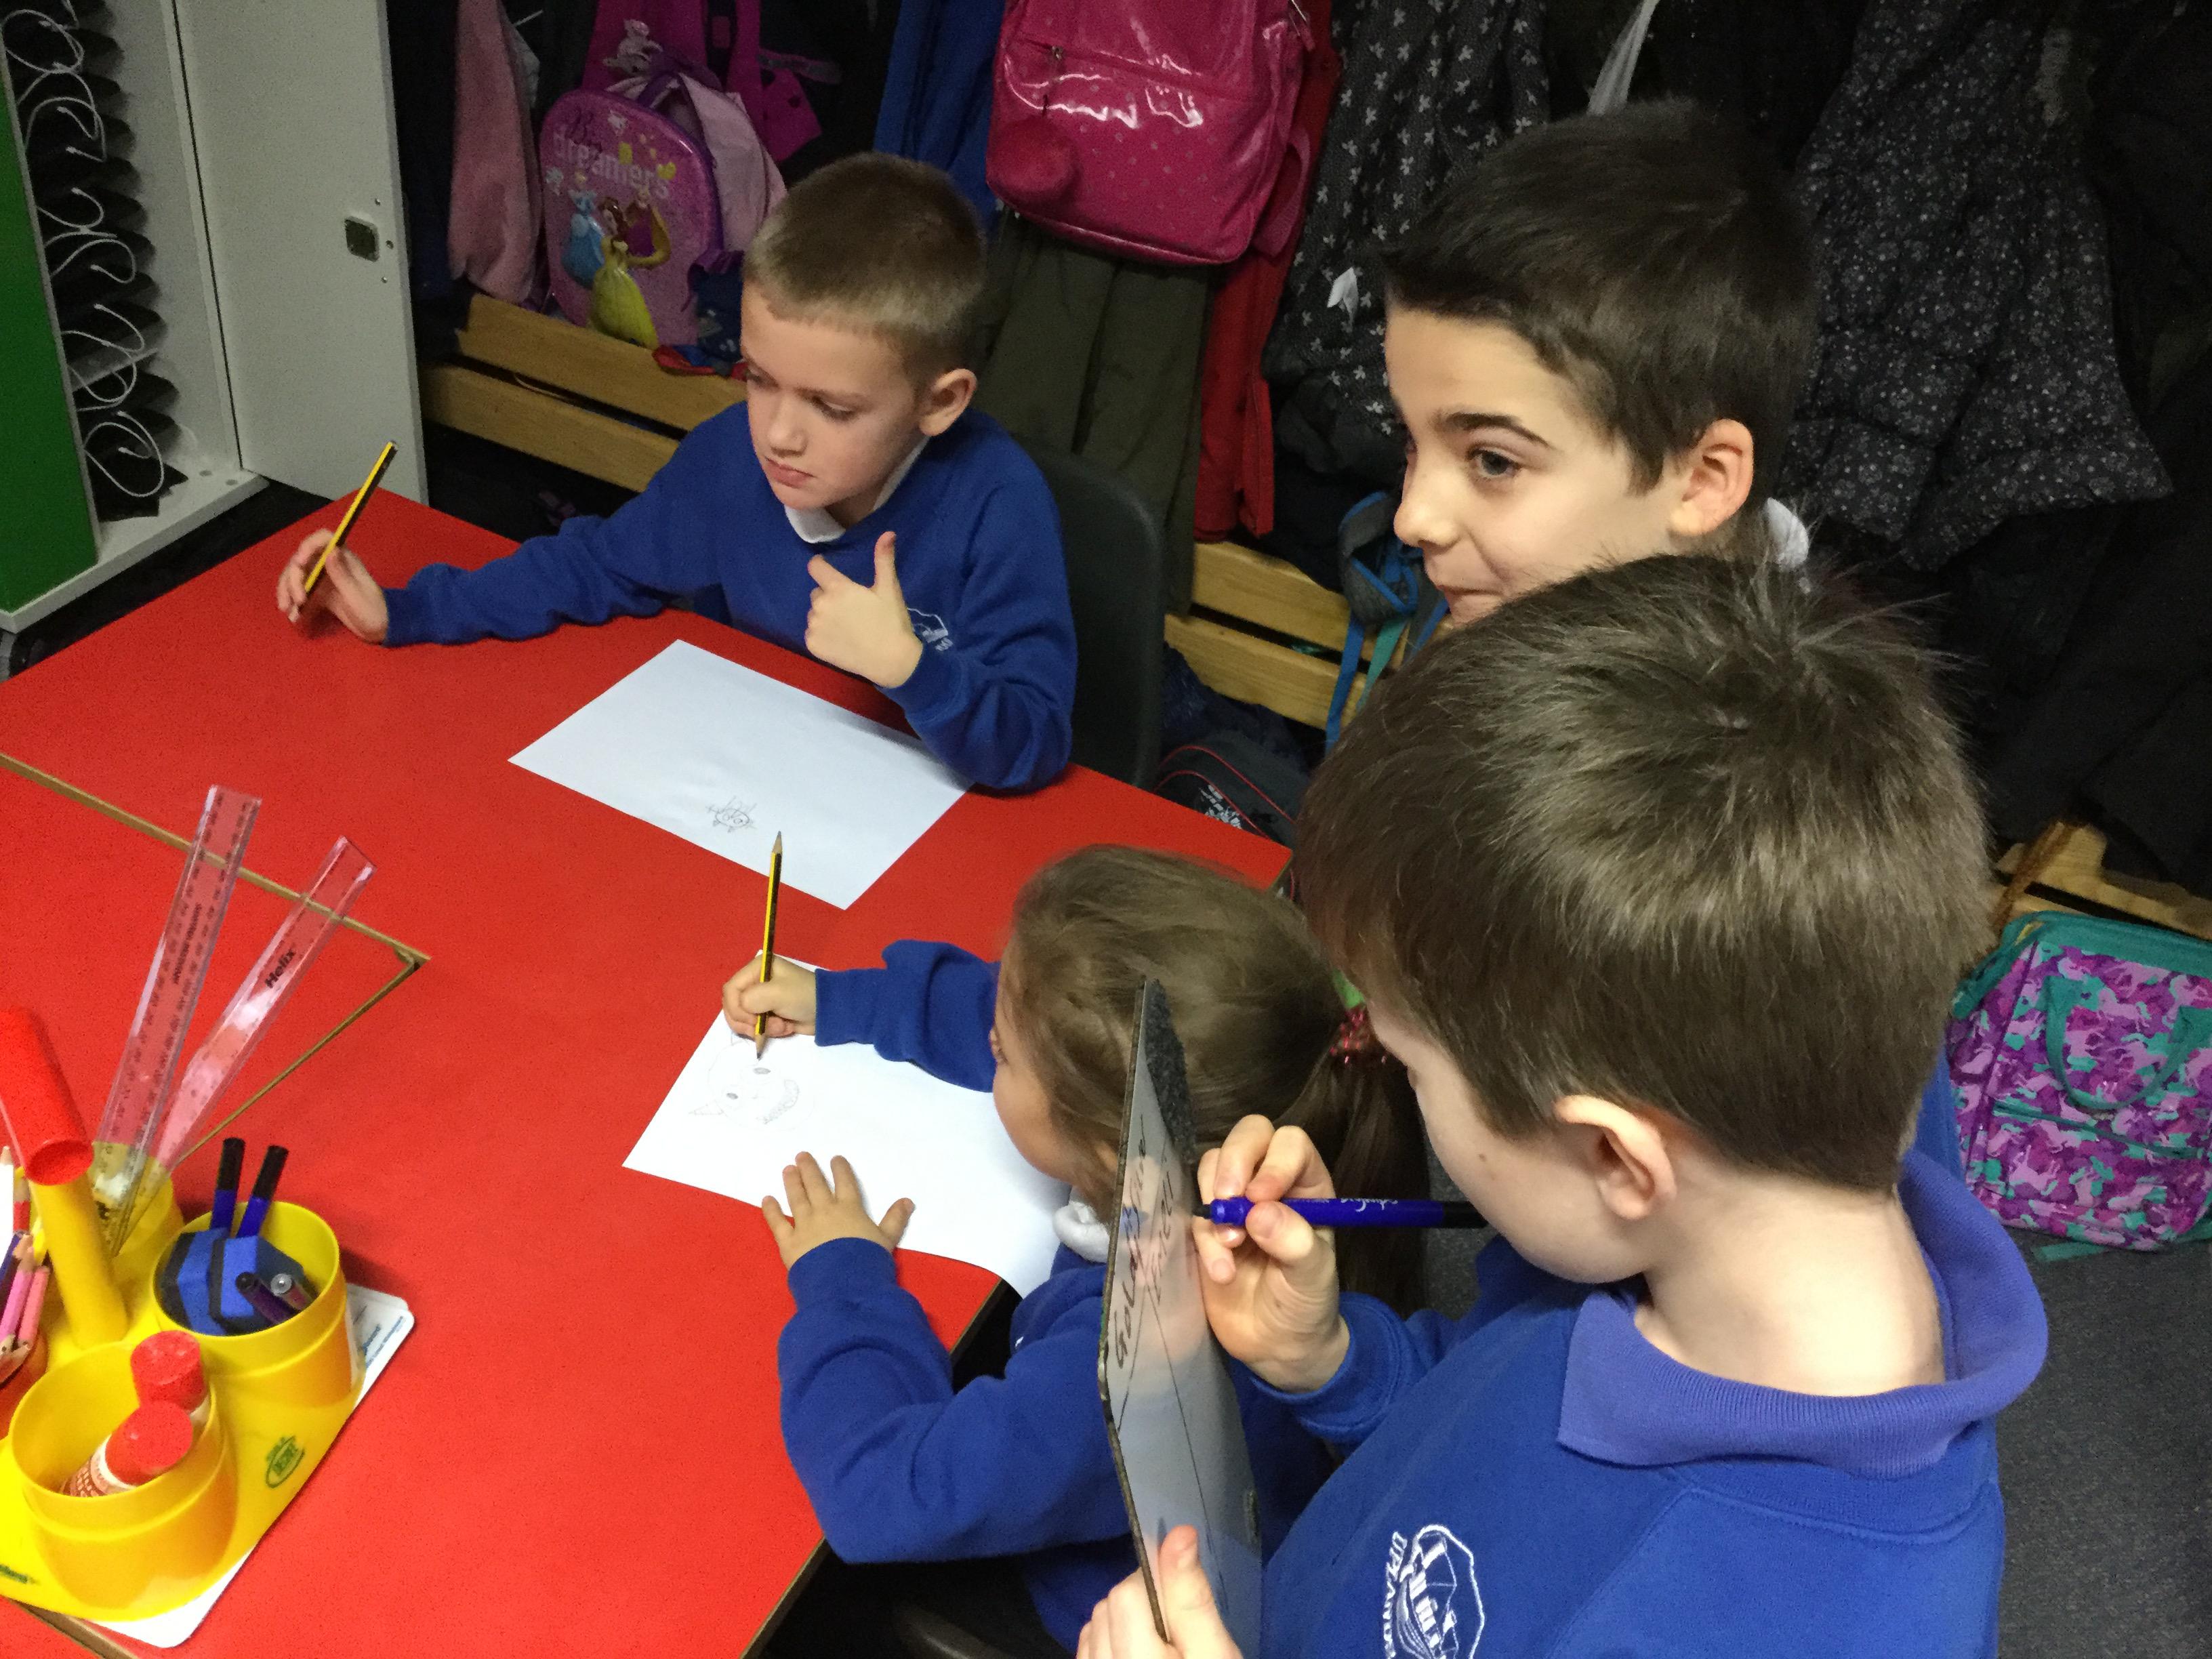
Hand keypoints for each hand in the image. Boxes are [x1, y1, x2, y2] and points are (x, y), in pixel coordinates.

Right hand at [276, 530, 388, 641]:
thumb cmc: (373, 611)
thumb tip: (331, 550)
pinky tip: (293, 616)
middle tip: (298, 601)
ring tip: (288, 610)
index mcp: (345, 558)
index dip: (308, 546)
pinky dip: (292, 602)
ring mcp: (322, 577)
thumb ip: (343, 575)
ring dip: (287, 591)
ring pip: (296, 575)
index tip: (299, 563)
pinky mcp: (317, 592)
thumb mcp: (357, 596)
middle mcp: (331, 563)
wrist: (379, 629)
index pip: (324, 539)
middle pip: (302, 559)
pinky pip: (299, 591)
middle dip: (294, 578)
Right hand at [724, 953, 816, 1037]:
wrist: (828, 1011)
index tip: (753, 1018)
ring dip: (759, 1028)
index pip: (730, 990)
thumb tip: (742, 1010)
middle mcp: (755, 982)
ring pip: (742, 1019)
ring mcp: (761, 999)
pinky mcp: (767, 1014)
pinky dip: (768, 1031)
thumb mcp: (776, 993)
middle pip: (733, 1006)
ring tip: (780, 1027)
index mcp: (756, 969)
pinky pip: (755, 1027)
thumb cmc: (803, 996)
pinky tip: (785, 1028)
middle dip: (747, 1021)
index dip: (736, 1008)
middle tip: (763, 1026)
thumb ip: (751, 999)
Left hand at [762, 1153, 912, 1267]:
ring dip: (792, 1182)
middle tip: (801, 1155)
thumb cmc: (868, 1261)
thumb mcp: (887, 1240)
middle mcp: (825, 1211)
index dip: (840, 1170)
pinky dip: (771, 1210)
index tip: (835, 1159)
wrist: (844, 1283)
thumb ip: (895, 1220)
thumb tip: (908, 1200)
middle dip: (809, 1169)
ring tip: (787, 1169)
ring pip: (797, 1198)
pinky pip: (777, 1222)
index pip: (845, 1184)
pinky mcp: (789, 1242)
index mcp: (849, 1209)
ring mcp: (804, 1225)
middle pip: (816, 1185)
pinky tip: (766, 1199)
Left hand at [805, 532, 922, 687]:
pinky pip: (812, 632)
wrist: (891, 660)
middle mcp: (820, 605)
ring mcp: (814, 626)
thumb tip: (888, 533)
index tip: (830, 572)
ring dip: (825, 615)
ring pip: (814, 613)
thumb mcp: (888, 589)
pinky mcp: (812, 645)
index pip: (815, 567)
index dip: (821, 566)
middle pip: (817, 592)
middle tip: (850, 608)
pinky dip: (822, 634)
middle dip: (829, 596)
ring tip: (846, 626)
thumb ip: (883, 559)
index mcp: (837, 588)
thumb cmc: (891, 622)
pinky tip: (840, 640)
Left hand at [1077, 1527, 1242, 1658]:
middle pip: (1107, 1609)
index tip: (1183, 1607)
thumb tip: (1177, 1534)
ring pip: (1094, 1627)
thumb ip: (1191, 1600)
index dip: (1157, 1587)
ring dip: (1121, 1627)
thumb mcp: (1214, 1655)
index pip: (1126, 1594)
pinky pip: (1087, 1654)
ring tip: (1160, 1653)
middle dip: (1141, 1607)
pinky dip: (1107, 1647)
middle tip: (1178, 1638)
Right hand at [1193, 1117, 1349, 1393]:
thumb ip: (1296, 1243)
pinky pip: (1193, 1210)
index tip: (1261, 1197)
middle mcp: (1270, 1183)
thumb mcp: (1313, 1278)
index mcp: (1307, 1186)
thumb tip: (1261, 1213)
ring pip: (1212, 1165)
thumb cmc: (1305, 1305)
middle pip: (1248, 1137)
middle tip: (1226, 1201)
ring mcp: (1235, 1201)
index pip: (1290, 1144)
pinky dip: (1203, 1238)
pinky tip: (1221, 1273)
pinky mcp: (1206, 1226)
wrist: (1275, 1346)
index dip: (1274, 1161)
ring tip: (1230, 1246)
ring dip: (1213, 1200)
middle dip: (1233, 1162)